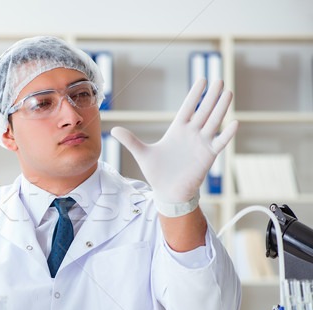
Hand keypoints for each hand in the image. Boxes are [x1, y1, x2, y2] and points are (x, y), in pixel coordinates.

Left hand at [110, 78, 238, 211]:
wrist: (168, 192)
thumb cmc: (157, 173)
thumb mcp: (142, 154)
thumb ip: (130, 140)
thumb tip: (113, 129)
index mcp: (177, 131)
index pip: (188, 108)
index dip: (195, 95)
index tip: (202, 79)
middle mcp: (191, 134)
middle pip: (204, 111)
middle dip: (211, 96)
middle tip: (219, 79)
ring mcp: (201, 144)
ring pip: (213, 122)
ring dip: (221, 108)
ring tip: (228, 92)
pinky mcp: (208, 156)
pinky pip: (219, 142)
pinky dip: (227, 134)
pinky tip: (235, 122)